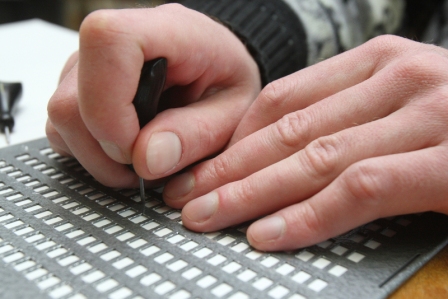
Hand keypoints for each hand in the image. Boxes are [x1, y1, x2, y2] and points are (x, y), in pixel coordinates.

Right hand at [46, 4, 260, 186]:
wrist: (218, 67)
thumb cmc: (227, 81)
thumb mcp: (234, 112)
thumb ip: (197, 134)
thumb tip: (146, 160)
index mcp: (168, 31)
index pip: (108, 42)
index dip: (110, 106)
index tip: (135, 147)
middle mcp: (120, 41)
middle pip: (71, 100)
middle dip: (107, 153)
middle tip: (148, 168)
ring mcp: (93, 63)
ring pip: (62, 119)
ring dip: (99, 158)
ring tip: (141, 161)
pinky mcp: (81, 86)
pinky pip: (63, 128)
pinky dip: (91, 153)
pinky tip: (125, 151)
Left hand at [163, 35, 447, 250]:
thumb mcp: (394, 103)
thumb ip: (341, 116)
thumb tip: (275, 148)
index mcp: (376, 64)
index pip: (279, 102)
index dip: (232, 140)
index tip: (198, 168)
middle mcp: (398, 80)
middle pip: (285, 132)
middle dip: (227, 170)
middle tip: (184, 197)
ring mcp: (427, 116)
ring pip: (313, 160)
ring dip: (250, 193)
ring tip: (205, 218)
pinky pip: (360, 190)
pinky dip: (309, 215)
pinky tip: (267, 235)